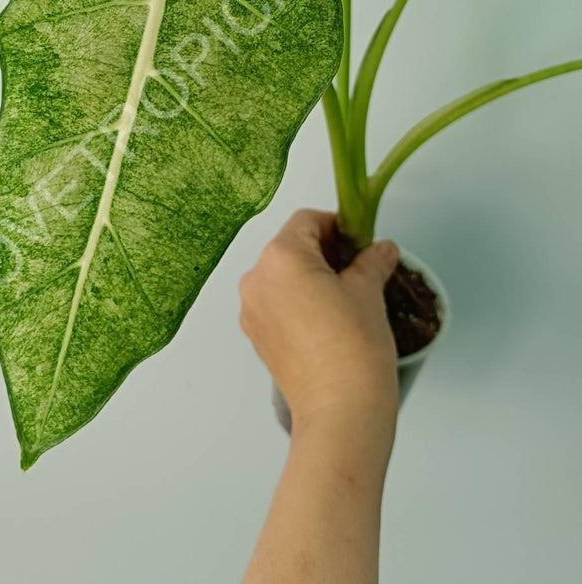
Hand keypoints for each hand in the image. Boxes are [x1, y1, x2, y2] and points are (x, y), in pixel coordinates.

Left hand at [239, 209, 399, 431]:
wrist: (340, 412)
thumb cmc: (354, 348)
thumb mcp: (369, 291)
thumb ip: (372, 260)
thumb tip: (380, 250)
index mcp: (280, 256)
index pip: (307, 220)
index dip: (338, 226)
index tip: (360, 242)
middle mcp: (256, 278)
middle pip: (291, 246)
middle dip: (324, 252)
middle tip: (358, 269)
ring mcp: (252, 309)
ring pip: (282, 276)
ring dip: (311, 277)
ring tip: (346, 299)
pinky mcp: (256, 336)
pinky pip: (276, 304)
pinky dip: (299, 303)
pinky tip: (329, 321)